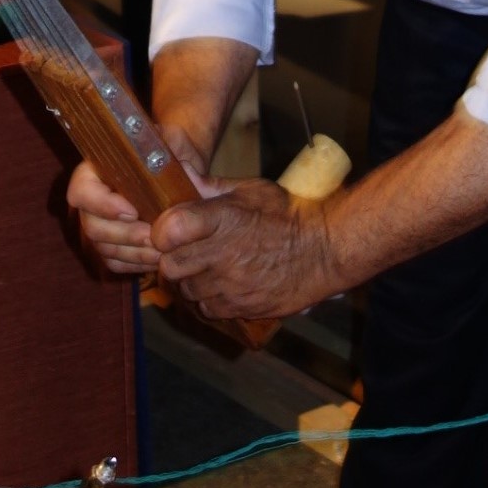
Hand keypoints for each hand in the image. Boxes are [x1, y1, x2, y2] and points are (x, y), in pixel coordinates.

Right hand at [66, 125, 217, 279]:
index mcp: (96, 169)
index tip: (133, 210)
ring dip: (134, 253)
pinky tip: (160, 257)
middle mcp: (90, 200)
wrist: (174, 170)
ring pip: (103, 249)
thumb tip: (192, 179)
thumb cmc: (168, 151)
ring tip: (164, 249)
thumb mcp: (173, 142)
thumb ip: (177, 154)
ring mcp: (97, 226)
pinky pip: (114, 263)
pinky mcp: (108, 247)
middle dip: (125, 235)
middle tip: (155, 236)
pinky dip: (136, 264)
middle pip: (92, 227)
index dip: (102, 204)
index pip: (81, 191)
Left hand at [154, 177, 338, 323]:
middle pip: (170, 266)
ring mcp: (231, 285)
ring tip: (207, 269)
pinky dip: (209, 301)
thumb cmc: (287, 214)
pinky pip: (207, 310)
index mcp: (223, 218)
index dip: (162, 232)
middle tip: (185, 252)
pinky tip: (221, 287)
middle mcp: (223, 254)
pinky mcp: (242, 307)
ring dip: (191, 281)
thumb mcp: (249, 191)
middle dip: (173, 259)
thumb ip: (210, 188)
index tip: (167, 231)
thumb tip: (179, 177)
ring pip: (186, 291)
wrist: (325, 250)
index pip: (169, 229)